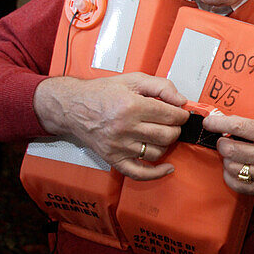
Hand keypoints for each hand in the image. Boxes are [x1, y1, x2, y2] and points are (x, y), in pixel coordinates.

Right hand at [33, 73, 190, 179]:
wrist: (72, 106)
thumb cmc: (102, 92)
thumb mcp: (133, 79)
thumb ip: (161, 86)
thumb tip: (181, 101)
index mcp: (131, 106)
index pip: (170, 116)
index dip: (181, 115)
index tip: (180, 114)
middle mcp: (125, 128)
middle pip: (166, 136)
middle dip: (176, 129)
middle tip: (172, 123)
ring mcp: (118, 146)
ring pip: (156, 153)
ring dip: (165, 145)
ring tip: (161, 135)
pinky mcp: (113, 158)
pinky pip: (138, 173)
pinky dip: (156, 174)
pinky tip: (167, 168)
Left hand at [203, 115, 253, 200]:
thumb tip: (236, 126)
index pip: (237, 126)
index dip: (217, 124)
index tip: (208, 122)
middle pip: (228, 148)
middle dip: (222, 142)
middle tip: (226, 140)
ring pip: (230, 166)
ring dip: (227, 159)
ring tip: (234, 154)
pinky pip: (237, 185)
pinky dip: (231, 176)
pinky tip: (236, 170)